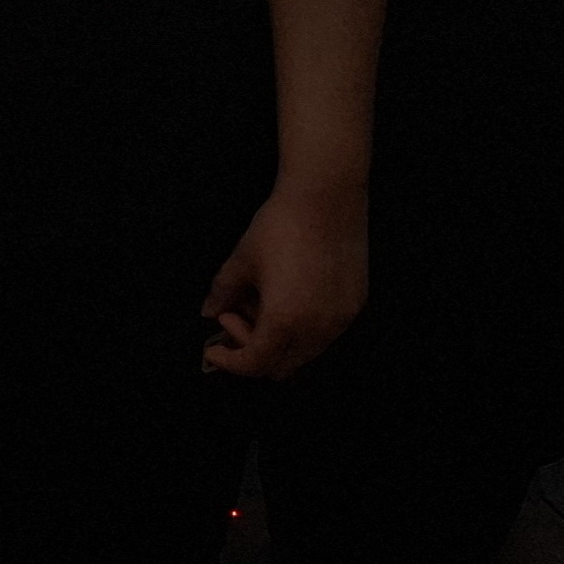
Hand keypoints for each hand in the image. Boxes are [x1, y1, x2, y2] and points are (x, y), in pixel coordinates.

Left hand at [201, 178, 365, 380]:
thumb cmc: (279, 226)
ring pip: (304, 352)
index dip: (230, 361)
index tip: (214, 349)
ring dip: (277, 339)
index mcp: (285, 322)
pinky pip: (324, 333)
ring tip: (261, 300)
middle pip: (280, 367)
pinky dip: (302, 327)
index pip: (254, 364)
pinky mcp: (355, 306)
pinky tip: (290, 294)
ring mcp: (340, 321)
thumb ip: (223, 291)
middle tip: (234, 316)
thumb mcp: (242, 258)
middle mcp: (317, 331)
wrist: (326, 196)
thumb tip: (209, 311)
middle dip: (252, 349)